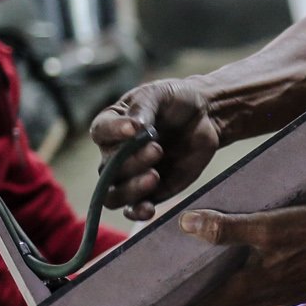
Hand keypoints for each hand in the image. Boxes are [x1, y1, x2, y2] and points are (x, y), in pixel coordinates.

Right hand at [90, 78, 223, 219]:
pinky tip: (149, 209)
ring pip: (114, 194)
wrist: (205, 117)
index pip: (101, 132)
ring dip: (131, 189)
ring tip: (155, 175)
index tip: (134, 129)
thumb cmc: (176, 101)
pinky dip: (137, 212)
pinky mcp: (150, 192)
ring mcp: (131, 175)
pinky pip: (134, 209)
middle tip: (157, 149)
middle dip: (131, 161)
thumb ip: (145, 107)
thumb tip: (135, 126)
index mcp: (112, 125)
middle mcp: (114, 153)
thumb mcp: (160, 93)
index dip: (114, 132)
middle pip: (108, 168)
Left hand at [160, 205, 305, 305]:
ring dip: (225, 299)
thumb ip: (227, 228)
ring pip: (244, 302)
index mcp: (249, 286)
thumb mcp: (268, 225)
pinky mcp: (299, 287)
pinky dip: (250, 287)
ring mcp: (283, 294)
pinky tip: (253, 270)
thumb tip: (186, 225)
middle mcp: (263, 297)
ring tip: (209, 287)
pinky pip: (264, 292)